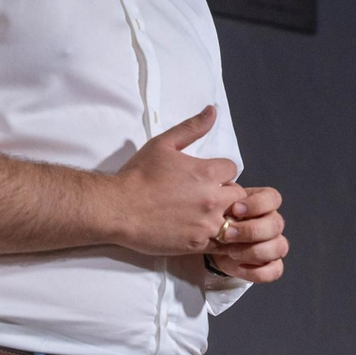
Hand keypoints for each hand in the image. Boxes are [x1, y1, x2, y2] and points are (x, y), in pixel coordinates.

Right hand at [110, 105, 246, 255]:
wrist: (118, 208)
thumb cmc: (138, 174)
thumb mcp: (164, 144)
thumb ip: (192, 127)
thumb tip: (212, 110)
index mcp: (208, 173)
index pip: (232, 169)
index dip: (220, 172)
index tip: (206, 177)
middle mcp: (213, 198)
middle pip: (237, 195)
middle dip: (225, 194)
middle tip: (205, 196)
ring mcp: (206, 224)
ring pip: (232, 220)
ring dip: (223, 216)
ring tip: (203, 215)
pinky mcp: (197, 244)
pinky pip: (220, 242)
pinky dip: (215, 237)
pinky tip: (198, 231)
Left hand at [205, 186, 287, 283]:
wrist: (214, 243)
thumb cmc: (220, 220)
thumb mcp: (220, 206)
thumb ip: (225, 199)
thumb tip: (224, 191)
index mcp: (264, 205)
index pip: (273, 198)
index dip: (257, 204)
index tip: (235, 209)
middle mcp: (273, 223)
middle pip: (276, 224)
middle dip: (251, 230)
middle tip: (227, 234)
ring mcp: (275, 245)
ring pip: (280, 247)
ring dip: (254, 251)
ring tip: (230, 252)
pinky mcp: (272, 266)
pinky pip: (275, 271)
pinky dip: (257, 271)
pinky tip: (238, 267)